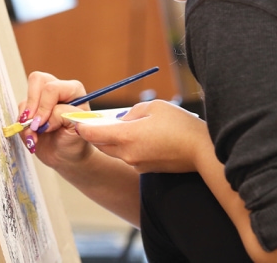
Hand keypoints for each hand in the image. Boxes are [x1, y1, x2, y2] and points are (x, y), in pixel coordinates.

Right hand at [18, 71, 90, 169]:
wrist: (68, 155)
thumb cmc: (76, 140)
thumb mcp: (75, 128)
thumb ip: (61, 116)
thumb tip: (40, 118)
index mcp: (73, 90)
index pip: (52, 88)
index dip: (44, 106)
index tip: (42, 124)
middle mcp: (58, 89)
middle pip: (37, 80)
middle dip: (32, 104)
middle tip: (33, 124)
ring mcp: (43, 98)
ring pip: (26, 98)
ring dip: (26, 120)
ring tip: (35, 136)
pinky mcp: (32, 109)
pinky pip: (21, 112)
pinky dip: (23, 127)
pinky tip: (33, 137)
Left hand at [73, 100, 212, 173]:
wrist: (201, 151)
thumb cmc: (180, 125)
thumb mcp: (154, 107)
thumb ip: (132, 112)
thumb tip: (121, 119)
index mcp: (126, 136)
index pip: (93, 133)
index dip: (82, 125)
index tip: (75, 119)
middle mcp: (127, 154)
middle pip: (101, 143)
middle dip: (96, 132)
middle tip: (94, 119)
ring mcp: (136, 163)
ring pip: (114, 150)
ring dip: (113, 139)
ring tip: (122, 124)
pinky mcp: (145, 169)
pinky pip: (128, 156)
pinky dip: (127, 146)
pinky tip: (140, 136)